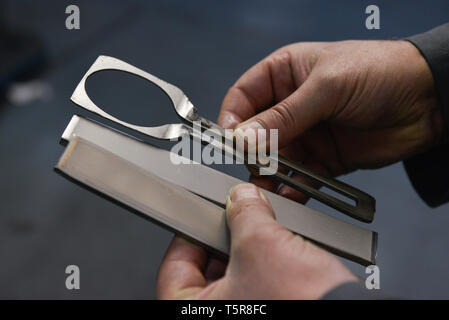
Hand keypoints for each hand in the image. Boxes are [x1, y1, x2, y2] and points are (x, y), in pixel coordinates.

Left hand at [157, 183, 356, 298]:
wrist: (353, 317)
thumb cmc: (303, 305)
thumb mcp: (263, 245)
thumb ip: (244, 213)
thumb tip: (241, 198)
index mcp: (195, 311)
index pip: (175, 264)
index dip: (190, 232)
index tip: (202, 214)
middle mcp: (216, 316)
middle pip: (209, 265)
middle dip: (230, 232)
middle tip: (239, 213)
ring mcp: (246, 311)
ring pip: (239, 271)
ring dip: (255, 241)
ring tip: (265, 221)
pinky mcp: (271, 306)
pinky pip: (262, 279)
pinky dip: (271, 257)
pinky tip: (282, 238)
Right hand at [218, 40, 441, 200]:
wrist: (428, 100)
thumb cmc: (380, 72)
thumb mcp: (327, 87)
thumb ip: (284, 116)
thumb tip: (243, 137)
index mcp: (284, 74)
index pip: (243, 97)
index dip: (232, 119)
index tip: (228, 141)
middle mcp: (290, 105)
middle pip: (255, 132)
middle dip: (250, 151)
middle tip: (251, 165)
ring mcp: (306, 134)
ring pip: (274, 158)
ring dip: (268, 173)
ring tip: (266, 185)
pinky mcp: (322, 159)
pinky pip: (298, 177)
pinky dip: (292, 188)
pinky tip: (289, 194)